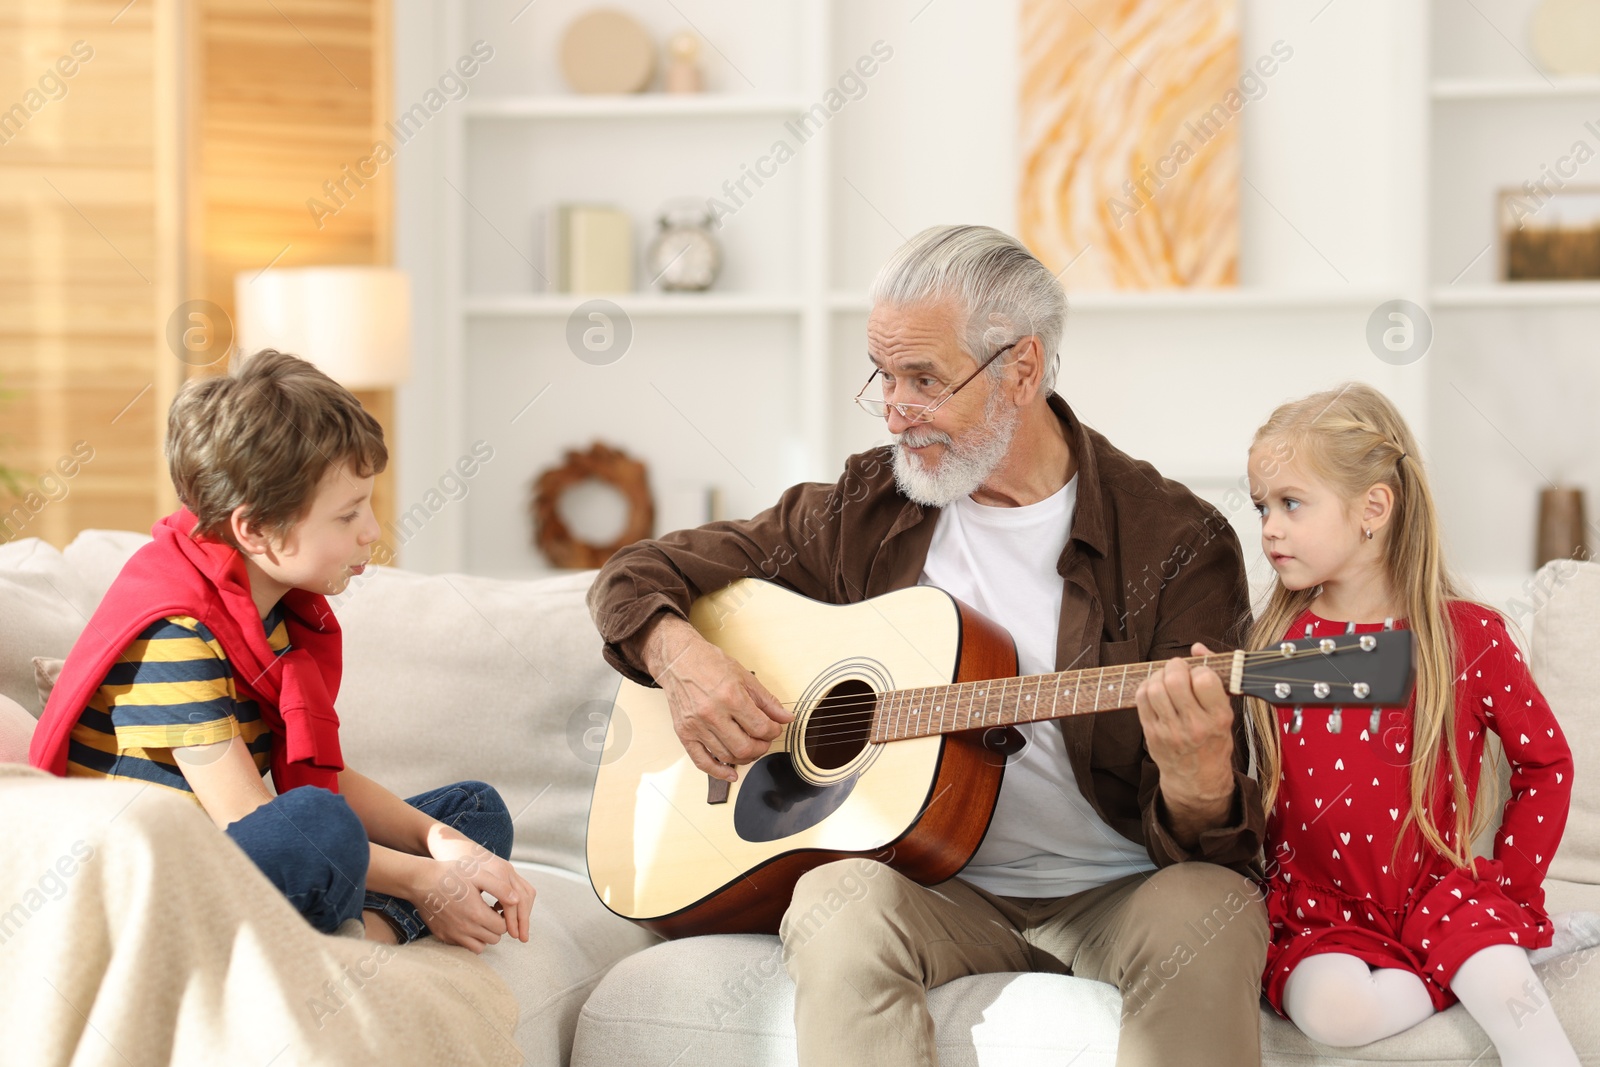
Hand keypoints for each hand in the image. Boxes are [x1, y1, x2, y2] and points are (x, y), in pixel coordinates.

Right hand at [415, 832, 535, 952]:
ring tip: (479, 918)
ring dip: (483, 935)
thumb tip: (517, 900)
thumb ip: (500, 888)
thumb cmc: (452, 874)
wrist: (421, 880)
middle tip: (490, 912)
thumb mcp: (479, 875)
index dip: (504, 917)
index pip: (502, 927)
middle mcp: (464, 929)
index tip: (498, 907)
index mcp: (476, 914)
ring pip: (479, 947)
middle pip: (493, 939)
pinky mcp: (442, 936)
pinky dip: (468, 938)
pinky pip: (462, 945)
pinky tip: (466, 921)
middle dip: (496, 927)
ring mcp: (452, 935)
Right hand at [643, 614, 793, 781]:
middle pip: (745, 747)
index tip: (775, 728)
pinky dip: (718, 772)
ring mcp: (696, 726)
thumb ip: (767, 701)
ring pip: (727, 756)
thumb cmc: (709, 663)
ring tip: (750, 748)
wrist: (678, 660)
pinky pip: (702, 761)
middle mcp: (712, 713)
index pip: (760, 727)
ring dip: (745, 758)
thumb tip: (786, 718)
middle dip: (762, 747)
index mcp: (730, 697)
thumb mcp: (744, 676)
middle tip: (764, 740)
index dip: (773, 732)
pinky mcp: (684, 733)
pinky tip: (731, 772)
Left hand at [1134, 643, 1236, 834]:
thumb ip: (1215, 676)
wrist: (1197, 779)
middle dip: (1175, 667)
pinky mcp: (1151, 733)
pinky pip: (1141, 699)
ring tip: (1167, 679)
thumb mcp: (1224, 712)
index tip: (1200, 674)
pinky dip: (1146, 687)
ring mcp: (1170, 731)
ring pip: (1155, 688)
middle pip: (1175, 681)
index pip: (1204, 679)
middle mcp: (1194, 726)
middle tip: (1179, 670)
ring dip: (1159, 676)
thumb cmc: (1213, 740)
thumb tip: (1197, 647)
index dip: (1200, 670)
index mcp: (1218, 719)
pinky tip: (1156, 690)